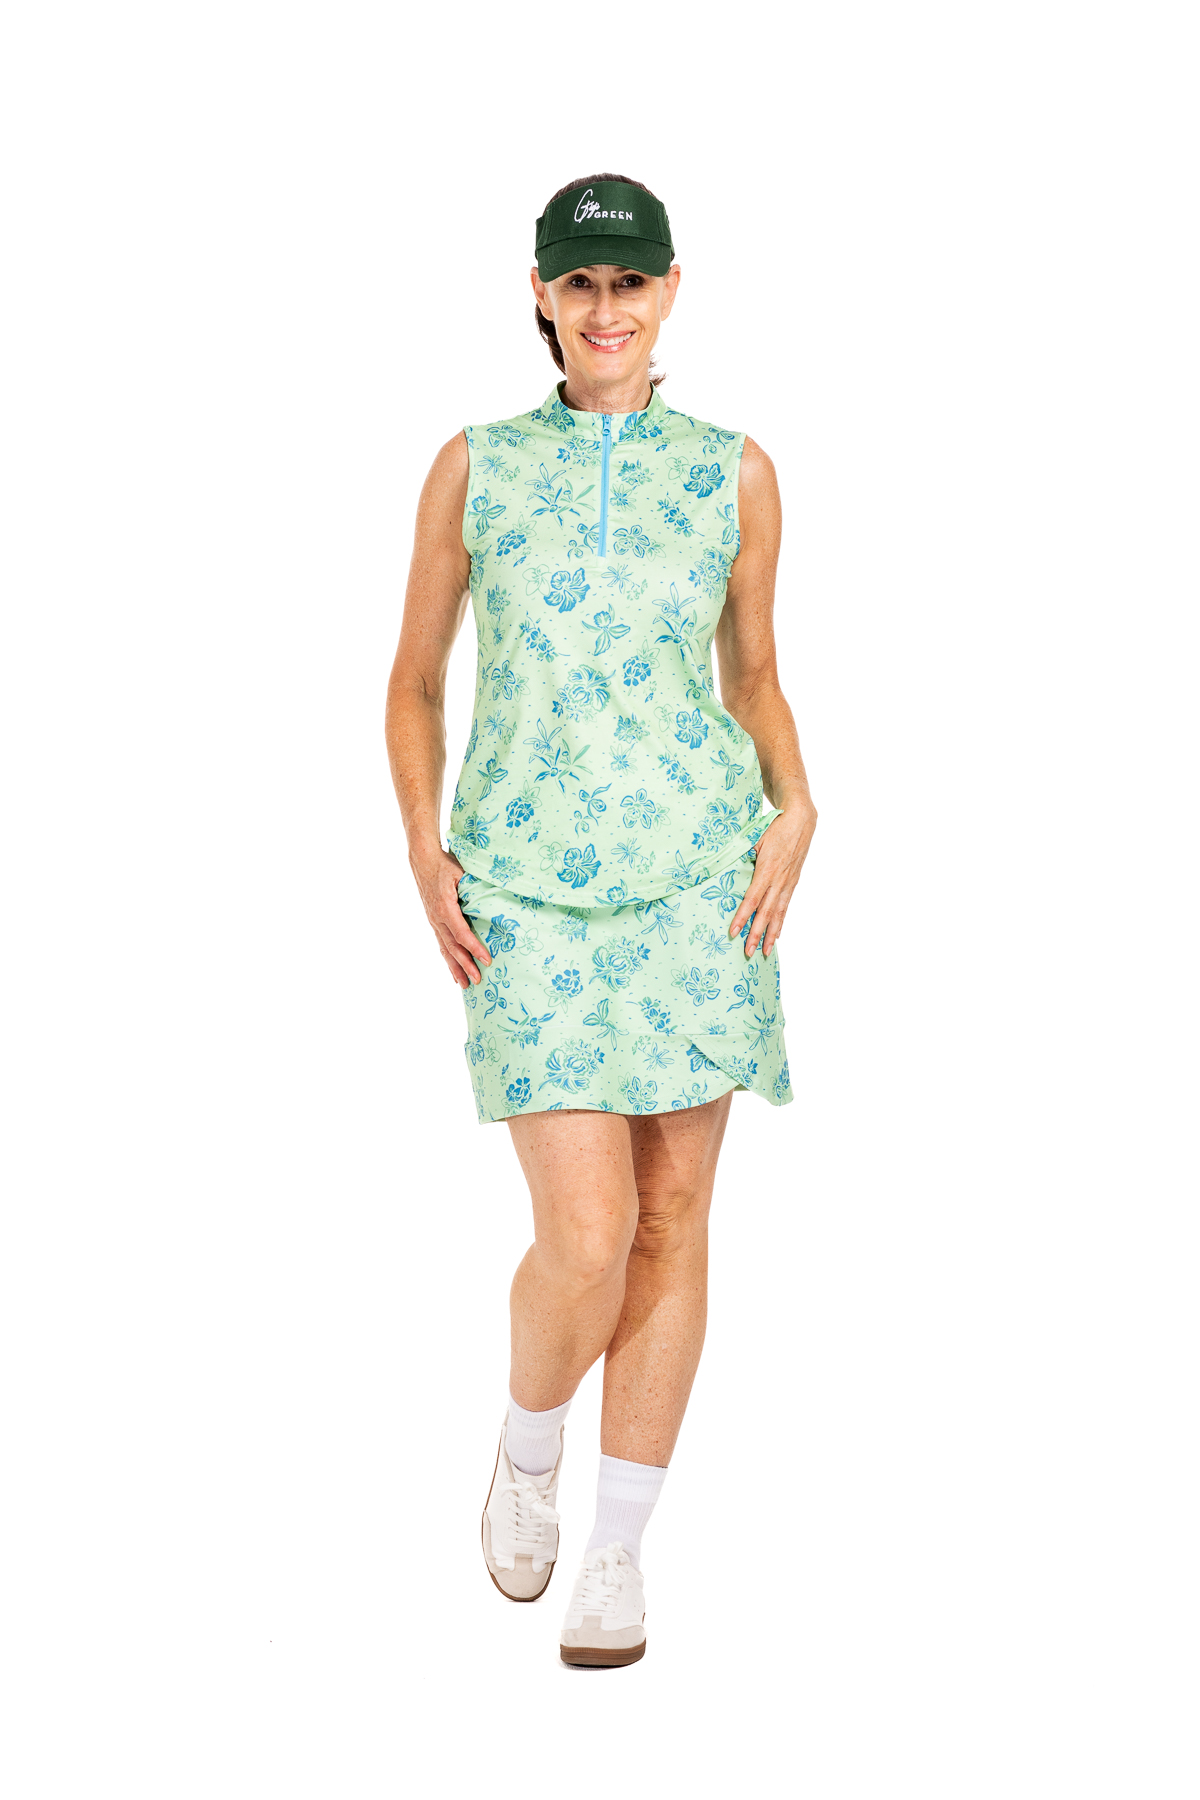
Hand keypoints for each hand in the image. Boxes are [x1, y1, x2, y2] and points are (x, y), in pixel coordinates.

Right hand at [410, 848, 492, 988]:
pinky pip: (441, 944)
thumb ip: (473, 888)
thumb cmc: (445, 865)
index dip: (474, 948)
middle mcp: (437, 918)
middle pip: (453, 947)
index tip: (487, 960)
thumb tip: (492, 900)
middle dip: (466, 965)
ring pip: (445, 949)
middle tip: (478, 981)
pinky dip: (448, 959)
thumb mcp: (461, 873)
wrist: (423, 860)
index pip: (462, 933)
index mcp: (445, 907)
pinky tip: (453, 971)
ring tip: (465, 985)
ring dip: (455, 968)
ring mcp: (434, 921)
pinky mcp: (434, 921)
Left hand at [729, 800, 816, 957]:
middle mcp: (779, 880)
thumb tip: (722, 864)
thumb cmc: (775, 827)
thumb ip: (741, 853)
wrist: (801, 820)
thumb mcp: (754, 836)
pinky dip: (781, 923)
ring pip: (778, 914)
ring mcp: (788, 883)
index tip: (734, 932)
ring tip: (763, 952)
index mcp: (767, 869)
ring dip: (770, 934)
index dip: (743, 917)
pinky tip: (776, 936)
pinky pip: (786, 907)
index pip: (752, 899)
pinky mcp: (793, 883)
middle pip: (766, 912)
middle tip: (747, 952)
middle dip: (756, 934)